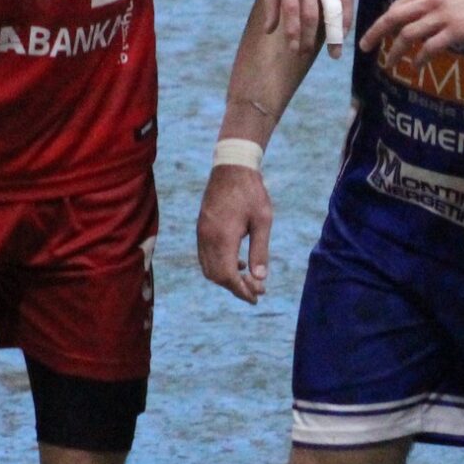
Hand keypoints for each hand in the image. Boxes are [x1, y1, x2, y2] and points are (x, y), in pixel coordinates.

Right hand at [197, 163, 274, 302]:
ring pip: (208, 268)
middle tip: (256, 291)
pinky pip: (205, 256)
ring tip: (248, 279)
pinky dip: (219, 266)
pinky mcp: (201, 228)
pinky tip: (237, 262)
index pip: (227, 276)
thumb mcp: (262, 221)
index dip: (241, 290)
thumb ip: (260, 251)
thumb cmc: (252, 192)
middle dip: (235, 287)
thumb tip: (259, 278)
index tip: (257, 297)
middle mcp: (207, 238)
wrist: (232, 166)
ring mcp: (201, 233)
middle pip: (216, 276)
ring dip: (226, 278)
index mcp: (223, 237)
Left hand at [264, 0, 351, 56]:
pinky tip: (345, 31)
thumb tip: (271, 31)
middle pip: (312, 12)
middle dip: (309, 37)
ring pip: (332, 7)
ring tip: (334, 51)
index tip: (294, 49)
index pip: (292, 9)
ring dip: (334, 32)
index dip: (294, 32)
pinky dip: (347, 16)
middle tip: (307, 54)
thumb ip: (271, 3)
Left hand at [359, 0, 463, 72]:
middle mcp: (431, 0)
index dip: (381, 22)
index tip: (372, 35)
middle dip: (376, 34)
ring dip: (395, 51)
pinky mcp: (455, 31)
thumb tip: (407, 17)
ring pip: (408, 35)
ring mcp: (442, 16)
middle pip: (394, 18)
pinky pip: (429, 47)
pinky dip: (419, 58)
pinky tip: (415, 65)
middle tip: (364, 48)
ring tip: (389, 63)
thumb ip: (428, 1)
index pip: (396, 6)